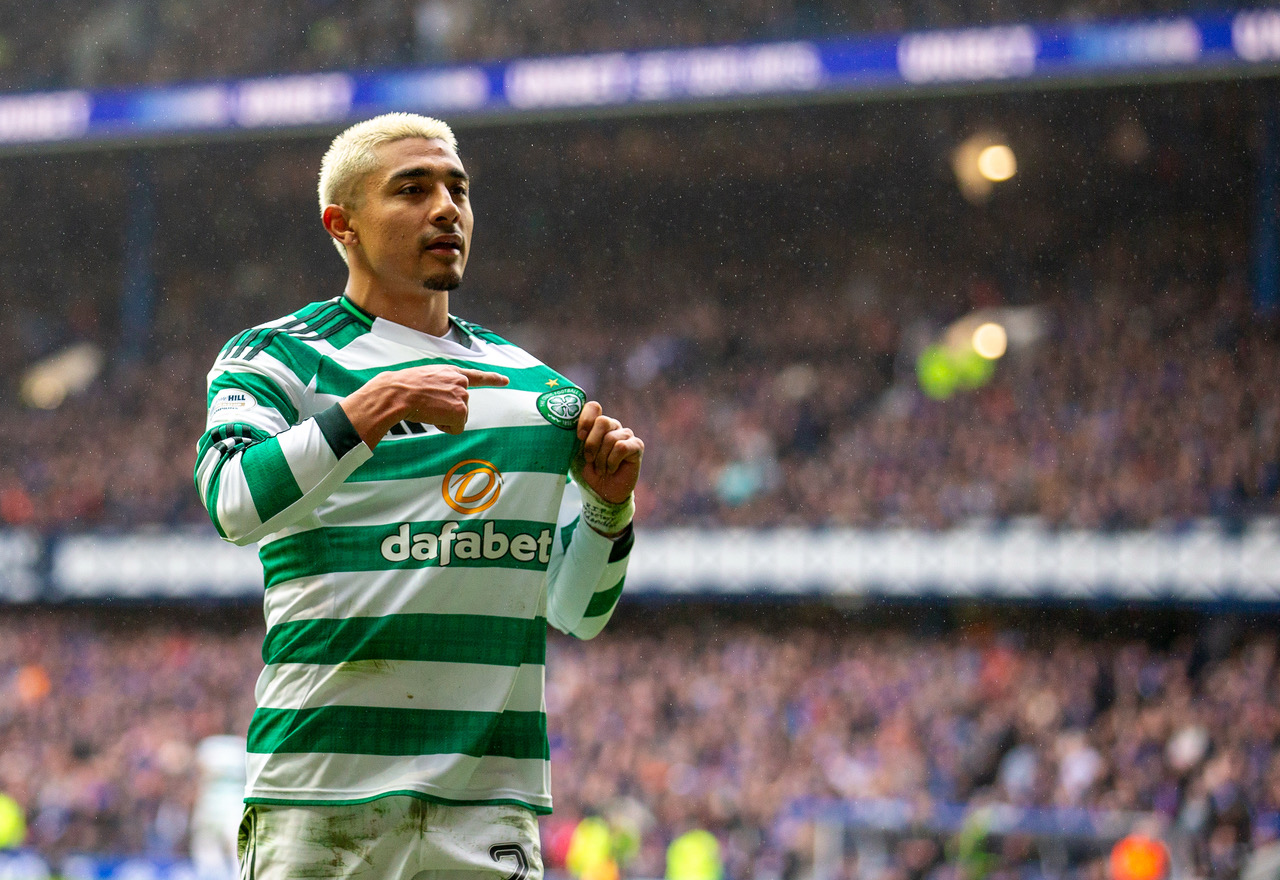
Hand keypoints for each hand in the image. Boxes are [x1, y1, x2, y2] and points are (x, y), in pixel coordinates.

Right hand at [342, 365, 508, 446]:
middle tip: (426, 404)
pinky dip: (443, 427)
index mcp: (451, 372)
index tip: (505, 380)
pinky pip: (455, 428)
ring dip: (442, 418)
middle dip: (445, 410)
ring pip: (457, 418)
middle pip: (460, 407)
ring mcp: (462, 395)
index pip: (476, 375)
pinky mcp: (460, 411)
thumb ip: (438, 384)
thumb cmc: (402, 387)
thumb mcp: (424, 378)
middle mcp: (460, 381)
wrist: (397, 393)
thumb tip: (436, 400)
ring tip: (426, 408)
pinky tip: (431, 416)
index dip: (492, 379)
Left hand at [574, 401, 642, 504]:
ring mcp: (626, 435)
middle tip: (589, 459)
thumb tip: (560, 427)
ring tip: (601, 469)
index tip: (579, 436)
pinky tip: (612, 469)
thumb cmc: (589, 471)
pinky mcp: (637, 446)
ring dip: (602, 459)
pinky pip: (621, 447)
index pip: (593, 407)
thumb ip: (571, 439)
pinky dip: (612, 462)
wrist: (603, 492)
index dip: (585, 419)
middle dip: (592, 444)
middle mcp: (612, 426)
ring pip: (611, 438)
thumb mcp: (575, 454)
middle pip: (602, 422)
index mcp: (596, 425)